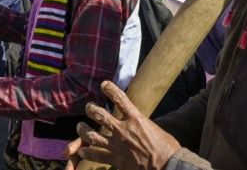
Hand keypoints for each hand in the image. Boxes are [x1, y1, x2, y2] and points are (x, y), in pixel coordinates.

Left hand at [64, 81, 180, 169]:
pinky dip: (88, 153)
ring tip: (80, 127)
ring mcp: (116, 145)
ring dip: (84, 130)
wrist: (166, 166)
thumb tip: (139, 124)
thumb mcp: (155, 128)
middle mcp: (123, 129)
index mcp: (136, 118)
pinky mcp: (115, 160)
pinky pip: (96, 156)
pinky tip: (82, 151)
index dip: (110, 89)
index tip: (104, 84)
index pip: (119, 98)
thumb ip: (143, 124)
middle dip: (91, 109)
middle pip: (100, 115)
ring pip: (92, 136)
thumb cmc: (166, 147)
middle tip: (88, 107)